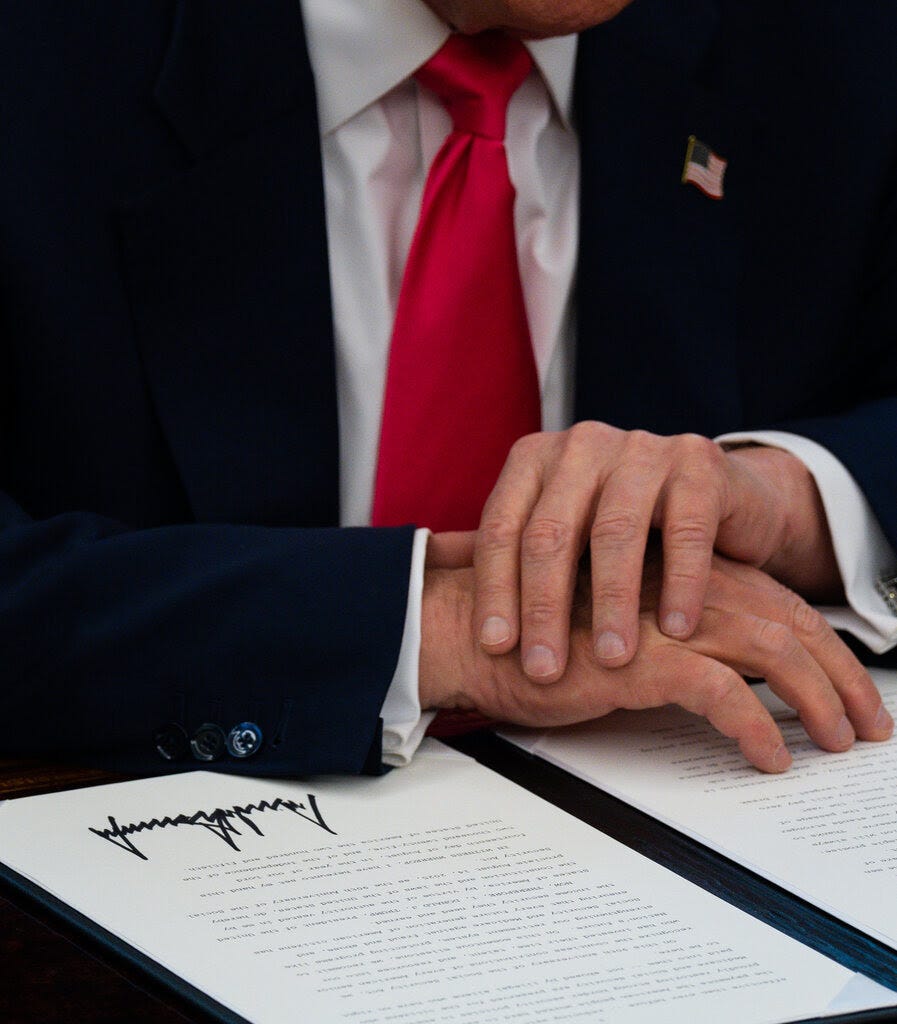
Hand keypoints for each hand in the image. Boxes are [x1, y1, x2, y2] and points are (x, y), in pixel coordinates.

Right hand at [420, 553, 891, 771]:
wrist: (473, 629)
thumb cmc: (539, 630)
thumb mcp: (618, 622)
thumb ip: (668, 628)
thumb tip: (723, 668)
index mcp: (681, 569)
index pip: (778, 600)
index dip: (824, 645)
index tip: (850, 688)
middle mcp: (682, 583)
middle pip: (791, 621)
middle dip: (841, 676)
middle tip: (867, 725)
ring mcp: (664, 615)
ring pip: (774, 651)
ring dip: (817, 701)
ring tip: (837, 743)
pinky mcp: (641, 655)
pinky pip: (724, 692)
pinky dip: (756, 727)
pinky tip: (770, 756)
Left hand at [472, 423, 840, 681]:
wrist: (719, 495)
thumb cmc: (629, 525)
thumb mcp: (567, 531)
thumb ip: (520, 557)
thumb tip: (458, 607)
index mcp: (536, 459)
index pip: (502, 528)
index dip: (495, 591)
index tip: (496, 648)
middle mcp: (582, 446)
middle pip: (550, 533)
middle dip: (543, 608)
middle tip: (545, 667)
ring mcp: (642, 449)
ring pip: (614, 532)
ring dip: (611, 603)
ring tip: (611, 657)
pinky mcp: (698, 462)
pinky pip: (685, 530)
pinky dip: (680, 583)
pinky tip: (676, 628)